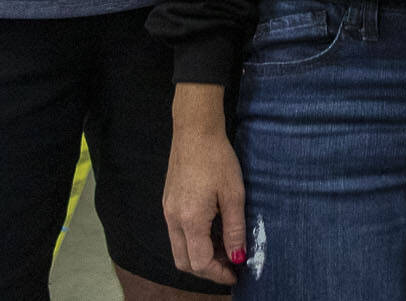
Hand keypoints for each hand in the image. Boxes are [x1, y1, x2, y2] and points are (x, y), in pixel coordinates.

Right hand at [164, 86, 245, 284]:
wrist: (195, 130)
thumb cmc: (217, 158)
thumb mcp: (233, 194)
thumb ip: (235, 229)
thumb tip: (238, 257)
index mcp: (190, 219)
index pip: (200, 262)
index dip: (218, 274)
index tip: (236, 274)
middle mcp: (173, 219)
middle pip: (184, 261)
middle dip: (207, 270)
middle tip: (230, 265)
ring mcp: (167, 210)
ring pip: (179, 248)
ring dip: (200, 256)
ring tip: (225, 248)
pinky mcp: (168, 202)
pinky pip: (177, 233)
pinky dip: (194, 241)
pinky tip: (213, 231)